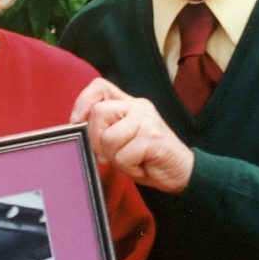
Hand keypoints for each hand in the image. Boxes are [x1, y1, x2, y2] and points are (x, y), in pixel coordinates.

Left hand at [71, 78, 194, 192]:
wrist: (181, 173)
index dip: (83, 102)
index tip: (77, 122)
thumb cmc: (147, 159)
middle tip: (110, 155)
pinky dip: (128, 167)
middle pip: (99, 113)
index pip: (99, 86)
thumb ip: (104, 130)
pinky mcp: (153, 137)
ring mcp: (147, 120)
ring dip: (115, 158)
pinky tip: (142, 166)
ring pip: (109, 138)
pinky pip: (124, 155)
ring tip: (131, 160)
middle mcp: (138, 107)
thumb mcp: (121, 140)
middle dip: (97, 141)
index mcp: (129, 104)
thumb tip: (78, 130)